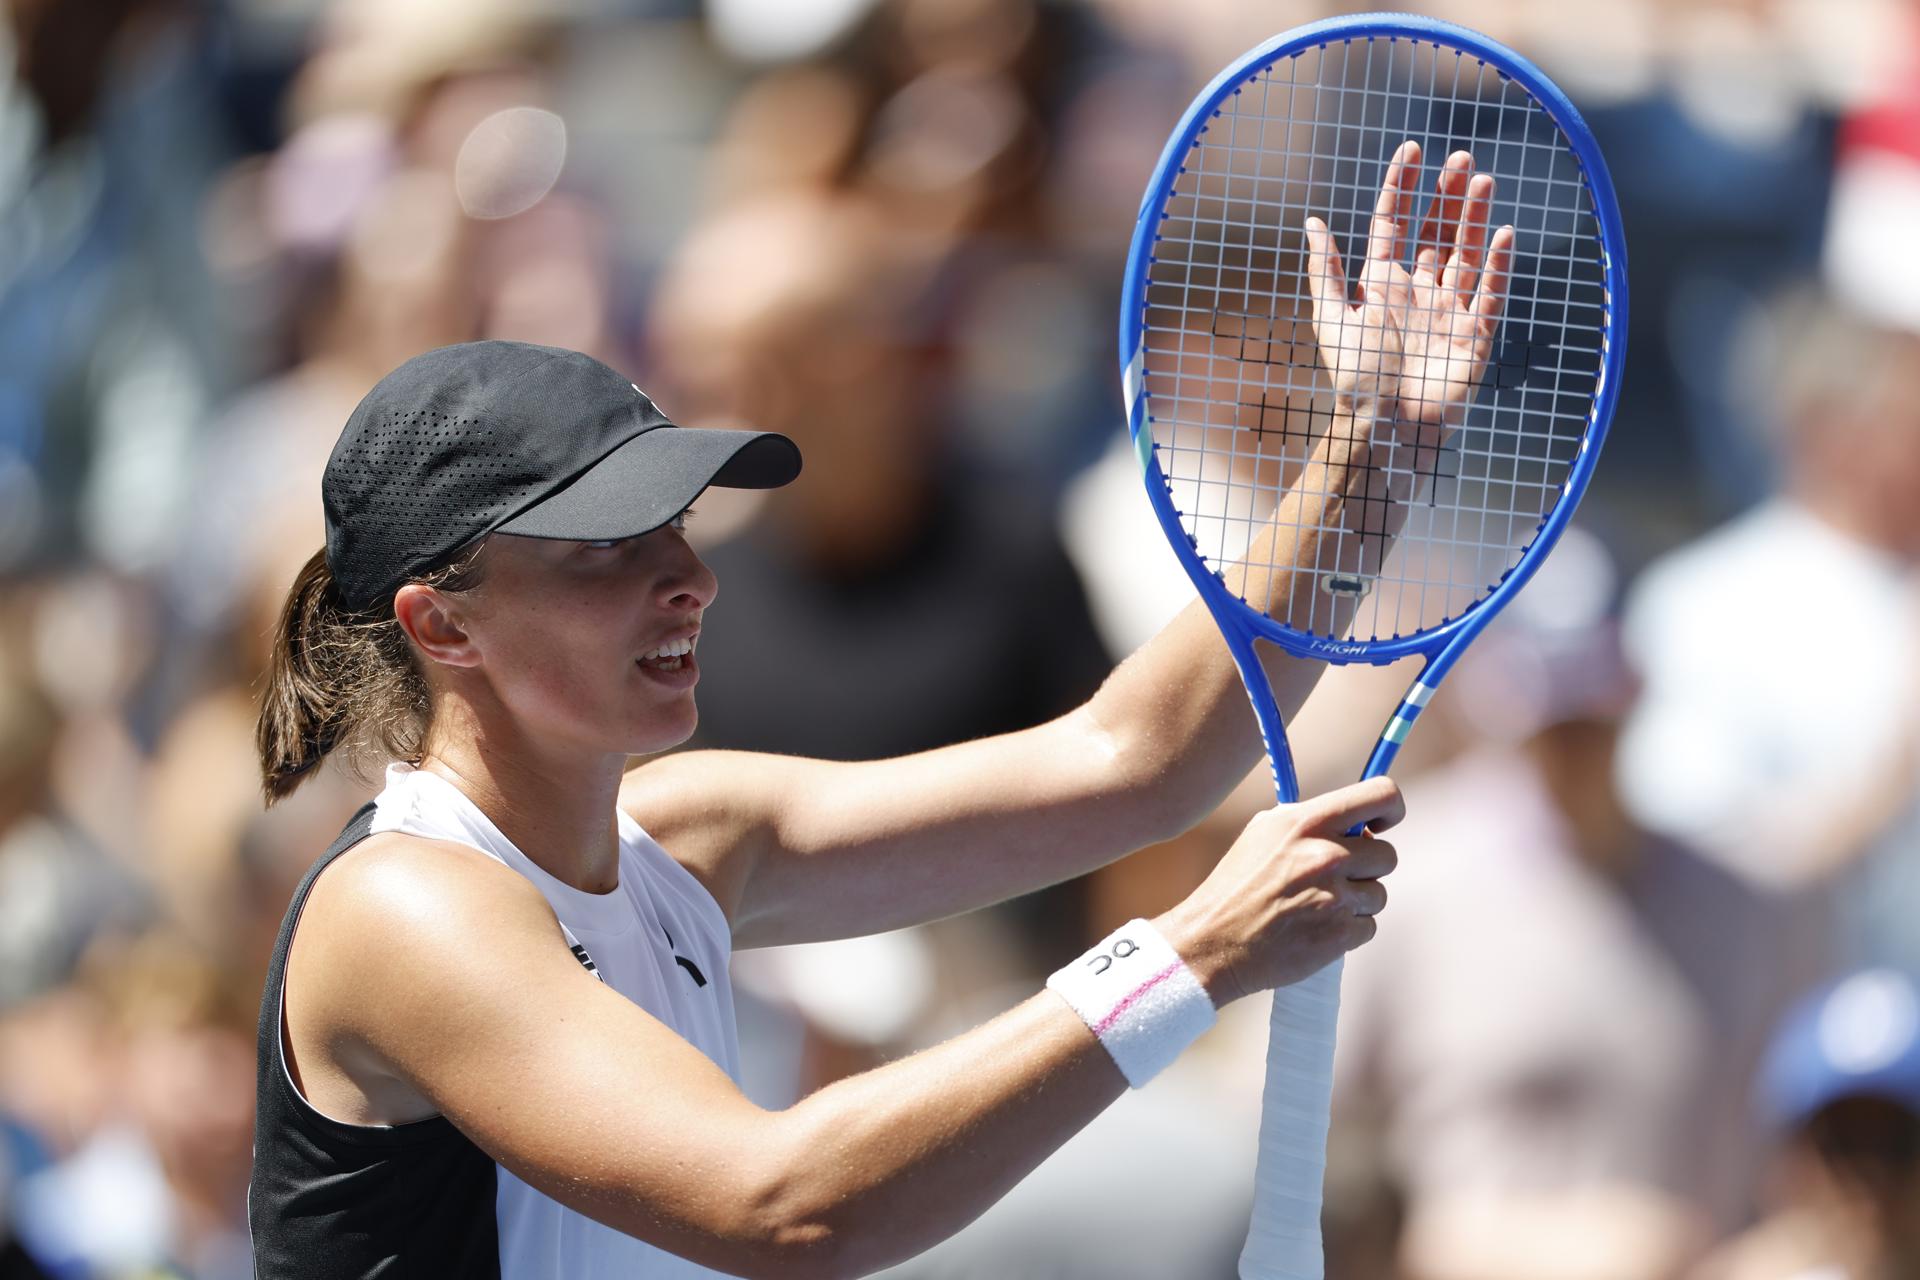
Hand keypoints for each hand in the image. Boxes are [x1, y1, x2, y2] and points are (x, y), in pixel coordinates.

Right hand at [1154, 777, 1402, 1004]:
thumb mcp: (1264, 832)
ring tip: (1318, 907)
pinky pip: (1368, 926)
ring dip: (1357, 902)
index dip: (1392, 809)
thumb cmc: (1236, 886)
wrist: (1213, 941)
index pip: (1380, 796)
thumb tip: (1355, 819)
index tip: (1384, 824)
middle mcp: (1327, 855)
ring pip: (1379, 894)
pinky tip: (1316, 929)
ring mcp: (1335, 896)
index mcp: (1307, 822)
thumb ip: (1310, 820)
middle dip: (1367, 868)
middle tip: (1337, 878)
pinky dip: (1348, 930)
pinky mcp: (1340, 934)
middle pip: (1387, 855)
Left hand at [1303, 141, 1513, 428]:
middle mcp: (1417, 293)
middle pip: (1436, 232)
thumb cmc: (1355, 380)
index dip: (1403, 186)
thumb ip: (1325, 270)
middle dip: (1448, 196)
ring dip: (1475, 219)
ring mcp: (1449, 312)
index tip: (1413, 148)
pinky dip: (1499, 266)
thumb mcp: (1331, 319)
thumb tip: (1311, 222)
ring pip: (1466, 255)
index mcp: (1382, 285)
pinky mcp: (1475, 337)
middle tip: (1462, 159)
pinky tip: (1504, 233)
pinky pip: (1491, 294)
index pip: (1394, 223)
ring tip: (1484, 181)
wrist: (1386, 429)